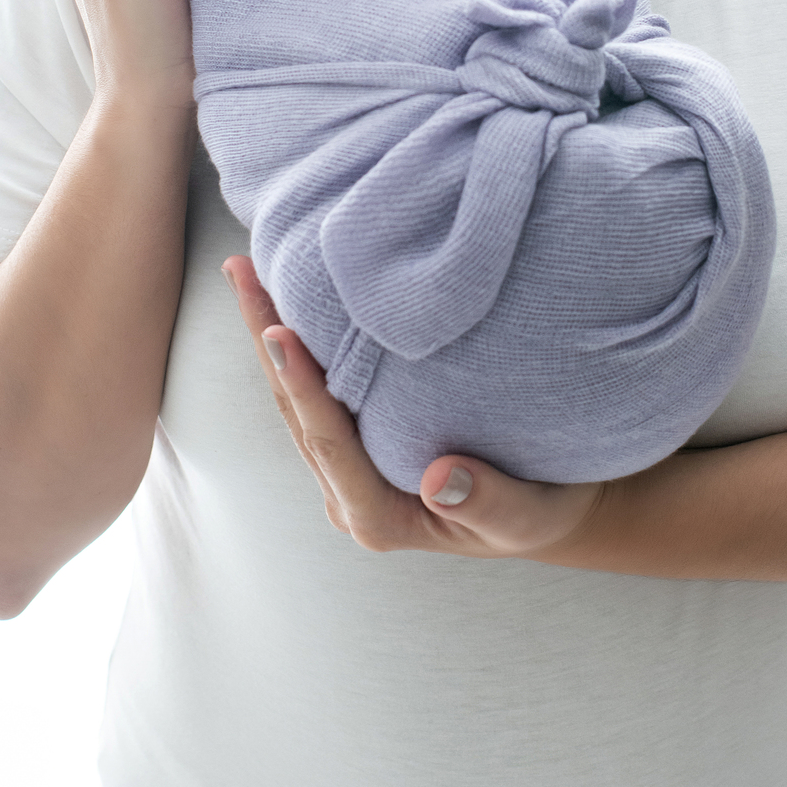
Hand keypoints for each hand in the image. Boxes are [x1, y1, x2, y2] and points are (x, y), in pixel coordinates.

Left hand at [222, 256, 605, 558]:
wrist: (544, 508)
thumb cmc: (540, 512)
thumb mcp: (526, 516)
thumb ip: (489, 503)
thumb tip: (442, 479)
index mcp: (378, 516)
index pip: (330, 443)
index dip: (302, 386)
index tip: (277, 332)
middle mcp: (349, 494)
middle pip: (296, 410)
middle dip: (266, 337)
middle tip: (242, 269)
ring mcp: (348, 468)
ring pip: (297, 396)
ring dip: (270, 331)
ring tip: (248, 269)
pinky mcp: (357, 443)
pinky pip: (318, 389)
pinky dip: (299, 340)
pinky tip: (287, 295)